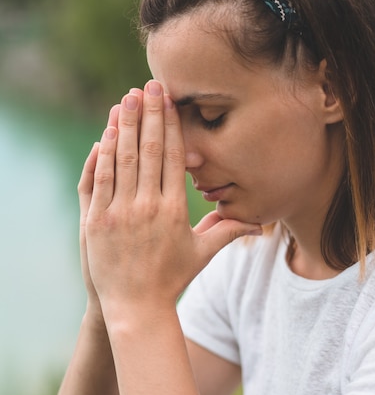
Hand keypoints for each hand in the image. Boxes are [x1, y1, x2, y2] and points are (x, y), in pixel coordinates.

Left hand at [84, 80, 261, 324]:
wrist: (135, 309)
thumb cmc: (171, 279)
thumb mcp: (202, 254)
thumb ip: (227, 231)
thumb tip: (260, 222)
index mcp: (174, 209)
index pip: (170, 156)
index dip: (168, 124)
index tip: (167, 99)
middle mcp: (146, 207)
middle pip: (146, 150)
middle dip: (146, 113)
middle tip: (146, 85)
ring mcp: (118, 213)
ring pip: (121, 160)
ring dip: (121, 126)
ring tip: (124, 99)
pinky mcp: (95, 222)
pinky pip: (98, 181)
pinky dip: (101, 156)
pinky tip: (105, 134)